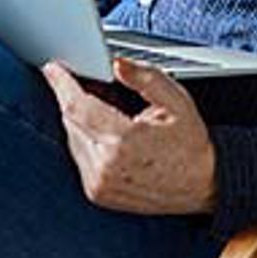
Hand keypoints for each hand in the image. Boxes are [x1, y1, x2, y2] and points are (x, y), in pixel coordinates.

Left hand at [43, 58, 216, 214]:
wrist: (203, 185)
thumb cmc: (190, 144)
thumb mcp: (177, 101)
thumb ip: (145, 77)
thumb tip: (117, 63)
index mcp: (123, 141)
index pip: (77, 106)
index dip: (62, 83)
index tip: (53, 68)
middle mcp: (106, 166)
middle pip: (71, 121)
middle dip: (78, 99)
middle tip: (100, 89)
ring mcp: (100, 184)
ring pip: (72, 138)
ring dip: (82, 122)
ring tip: (113, 118)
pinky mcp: (98, 194)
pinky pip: (79, 157)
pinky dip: (87, 142)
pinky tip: (110, 139)